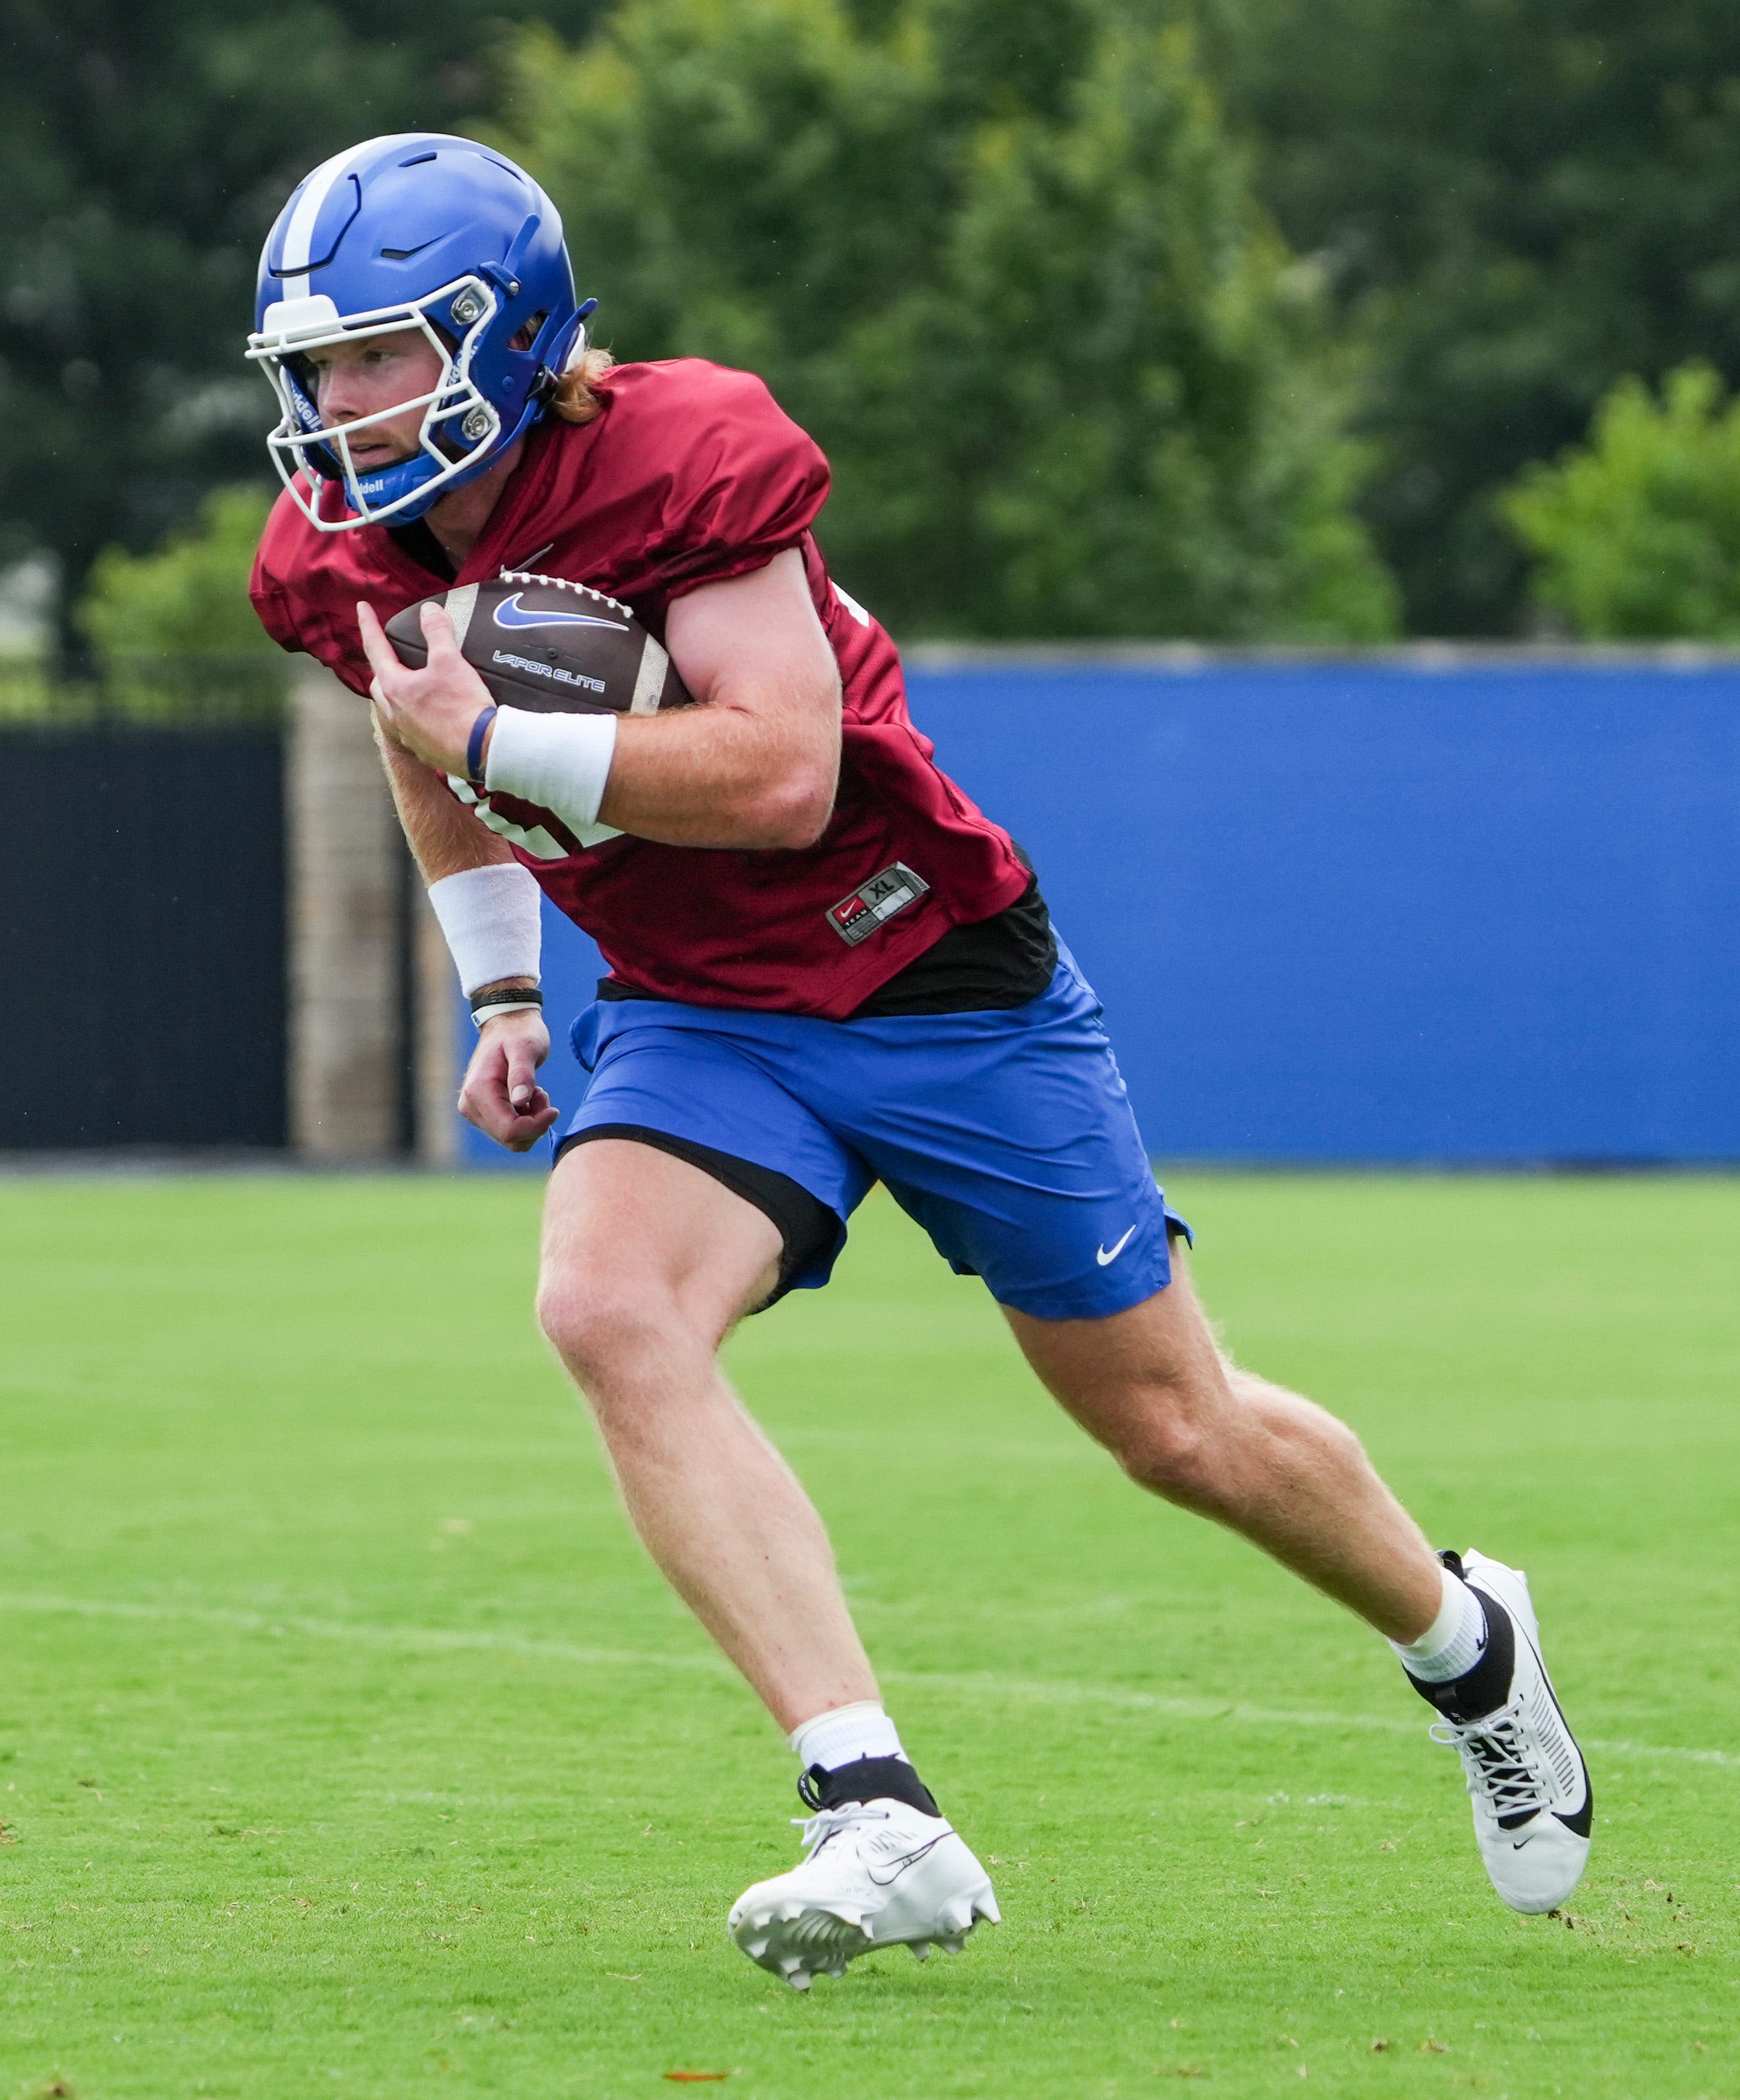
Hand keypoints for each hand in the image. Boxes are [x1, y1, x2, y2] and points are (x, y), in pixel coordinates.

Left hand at [357, 598, 493, 777]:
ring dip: (399, 695)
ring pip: (394, 709)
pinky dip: (418, 717)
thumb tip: (429, 611)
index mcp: (395, 688)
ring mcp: (408, 735)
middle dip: (382, 667)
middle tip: (390, 655)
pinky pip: (413, 729)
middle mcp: (395, 713)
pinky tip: (433, 714)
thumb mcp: (450, 661)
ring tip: (413, 686)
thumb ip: (437, 632)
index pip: (375, 649)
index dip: (368, 625)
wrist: (483, 749)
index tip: (362, 608)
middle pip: (380, 683)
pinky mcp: (425, 750)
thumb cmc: (463, 707)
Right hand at [457, 1009, 559, 1151]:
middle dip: (534, 1123)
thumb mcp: (526, 1047)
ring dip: (531, 1121)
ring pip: (512, 1139)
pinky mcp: (483, 1114)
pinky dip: (526, 1120)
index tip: (554, 1109)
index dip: (536, 1126)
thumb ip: (523, 1073)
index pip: (509, 1130)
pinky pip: (510, 1131)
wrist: (508, 1025)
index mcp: (478, 1091)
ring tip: (535, 1092)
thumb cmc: (519, 1033)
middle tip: (542, 1094)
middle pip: (510, 1139)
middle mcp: (470, 1106)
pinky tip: (528, 1096)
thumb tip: (520, 1102)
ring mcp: (474, 1111)